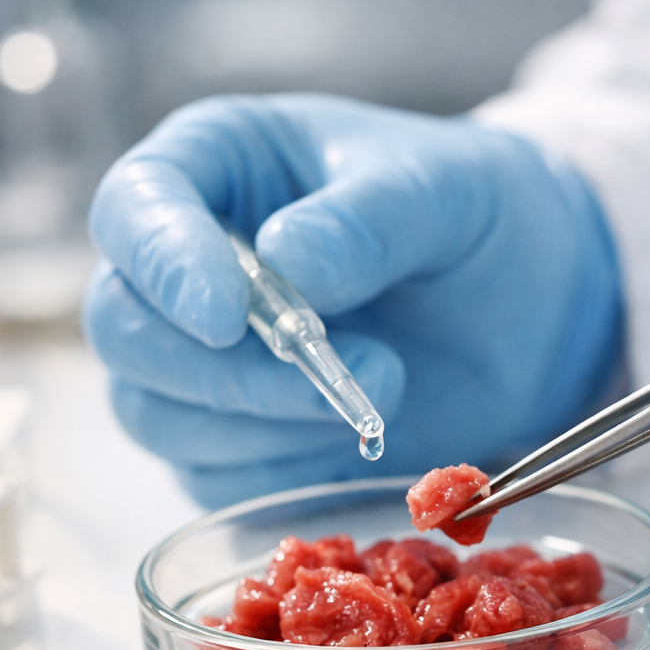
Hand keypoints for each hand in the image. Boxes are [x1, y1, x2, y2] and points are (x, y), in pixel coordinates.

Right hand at [84, 94, 621, 505]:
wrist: (524, 311)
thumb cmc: (475, 221)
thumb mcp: (444, 192)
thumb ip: (368, 219)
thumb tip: (286, 261)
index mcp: (219, 171)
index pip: (135, 210)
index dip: (163, 265)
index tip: (225, 316)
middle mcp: (192, 270)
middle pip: (126, 331)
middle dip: (219, 368)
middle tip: (328, 367)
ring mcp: (206, 363)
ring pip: (156, 416)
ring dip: (260, 425)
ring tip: (379, 389)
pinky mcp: (238, 440)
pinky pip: (214, 477)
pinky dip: (280, 470)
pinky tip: (350, 439)